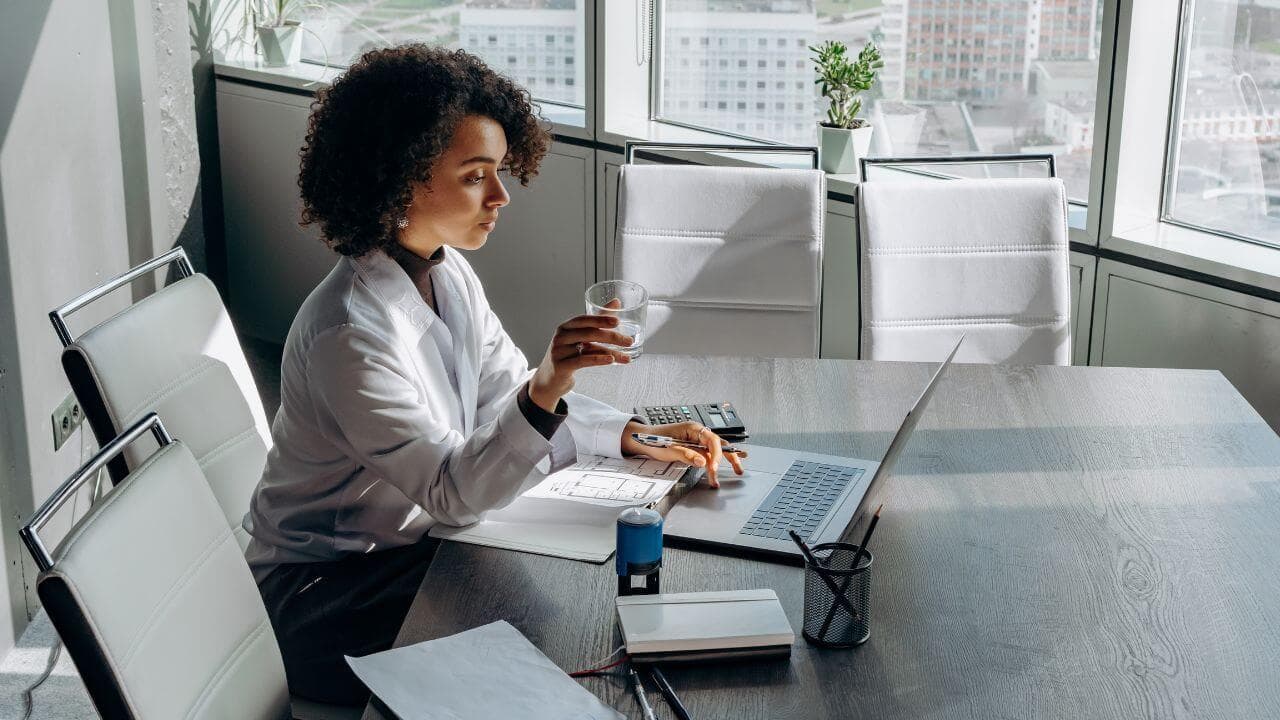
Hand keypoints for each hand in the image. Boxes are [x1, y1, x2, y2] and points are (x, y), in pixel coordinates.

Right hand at [528, 301, 632, 412]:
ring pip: (589, 349)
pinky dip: (598, 360)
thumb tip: (616, 302)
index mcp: (566, 327)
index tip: (617, 321)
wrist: (549, 380)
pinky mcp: (561, 366)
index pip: (584, 319)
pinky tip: (611, 360)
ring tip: (626, 356)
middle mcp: (561, 337)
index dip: (601, 319)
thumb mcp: (580, 337)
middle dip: (611, 337)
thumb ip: (598, 320)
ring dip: (611, 352)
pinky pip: (582, 361)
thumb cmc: (567, 356)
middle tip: (628, 341)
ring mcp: (559, 352)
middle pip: (589, 333)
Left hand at [621, 421, 746, 487]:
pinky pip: (707, 454)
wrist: (641, 440)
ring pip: (714, 451)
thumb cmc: (653, 440)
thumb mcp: (669, 449)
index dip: (716, 454)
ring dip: (723, 461)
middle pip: (718, 445)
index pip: (711, 440)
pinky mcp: (692, 448)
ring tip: (737, 469)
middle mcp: (696, 433)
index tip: (715, 467)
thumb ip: (687, 455)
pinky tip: (723, 466)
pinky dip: (714, 461)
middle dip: (730, 456)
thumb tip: (703, 462)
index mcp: (692, 429)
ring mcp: (695, 441)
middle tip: (739, 468)